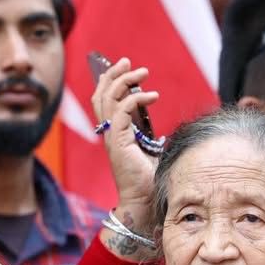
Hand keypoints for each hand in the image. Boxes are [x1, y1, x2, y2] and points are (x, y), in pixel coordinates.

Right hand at [91, 58, 159, 252]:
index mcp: (115, 134)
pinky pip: (122, 112)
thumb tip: (163, 130)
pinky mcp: (119, 143)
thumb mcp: (152, 152)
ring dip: (124, 81)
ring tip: (143, 73)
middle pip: (101, 95)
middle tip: (127, 61)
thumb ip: (151, 138)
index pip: (104, 101)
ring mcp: (112, 138)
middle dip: (112, 74)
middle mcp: (110, 134)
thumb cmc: (150, 180)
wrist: (144, 202)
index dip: (110, 81)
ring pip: (109, 99)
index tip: (124, 67)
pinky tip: (152, 96)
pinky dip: (135, 99)